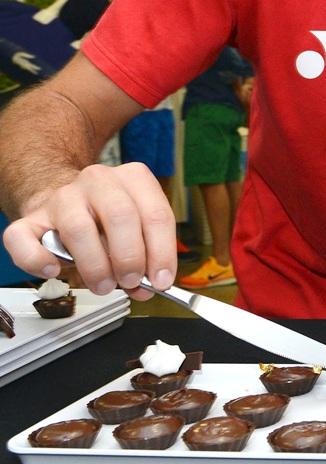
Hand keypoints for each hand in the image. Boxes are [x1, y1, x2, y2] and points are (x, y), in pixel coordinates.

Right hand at [2, 162, 176, 300]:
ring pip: (77, 228)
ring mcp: (63, 196)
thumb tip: (148, 285)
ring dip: (94, 265)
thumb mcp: (136, 230)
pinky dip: (39, 260)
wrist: (64, 203)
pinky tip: (53, 270)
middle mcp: (99, 180)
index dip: (161, 251)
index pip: (156, 213)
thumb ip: (146, 255)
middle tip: (131, 282)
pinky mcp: (31, 218)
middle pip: (120, 215)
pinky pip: (26, 239)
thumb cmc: (105, 221)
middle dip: (129, 256)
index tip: (160, 280)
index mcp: (133, 178)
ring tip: (103, 285)